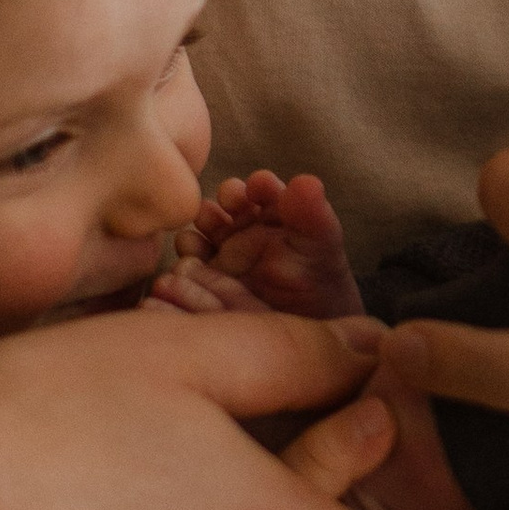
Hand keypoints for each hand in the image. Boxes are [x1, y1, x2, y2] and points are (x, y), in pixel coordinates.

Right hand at [160, 169, 363, 318]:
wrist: (307, 328)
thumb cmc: (319, 280)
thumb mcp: (322, 246)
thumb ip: (314, 214)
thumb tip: (305, 181)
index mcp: (271, 211)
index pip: (261, 189)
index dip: (259, 186)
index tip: (259, 186)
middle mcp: (239, 227)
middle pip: (221, 207)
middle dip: (221, 205)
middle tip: (227, 205)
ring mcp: (217, 253)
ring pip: (199, 233)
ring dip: (198, 232)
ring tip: (202, 238)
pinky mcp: (201, 279)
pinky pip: (187, 266)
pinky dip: (186, 262)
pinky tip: (190, 265)